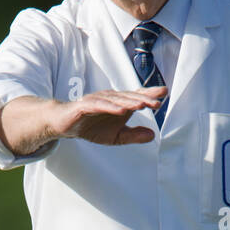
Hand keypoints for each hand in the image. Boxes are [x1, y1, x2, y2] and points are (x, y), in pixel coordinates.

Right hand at [49, 87, 166, 145]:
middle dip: (144, 99)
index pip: (137, 97)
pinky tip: (120, 111)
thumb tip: (152, 135)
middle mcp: (110, 98)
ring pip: (116, 100)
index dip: (150, 94)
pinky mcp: (84, 105)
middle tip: (158, 102)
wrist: (65, 125)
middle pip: (129, 98)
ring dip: (129, 102)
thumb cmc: (91, 127)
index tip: (164, 93)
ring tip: (142, 105)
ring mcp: (97, 100)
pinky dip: (110, 107)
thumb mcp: (115, 136)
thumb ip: (133, 136)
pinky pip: (99, 105)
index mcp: (119, 104)